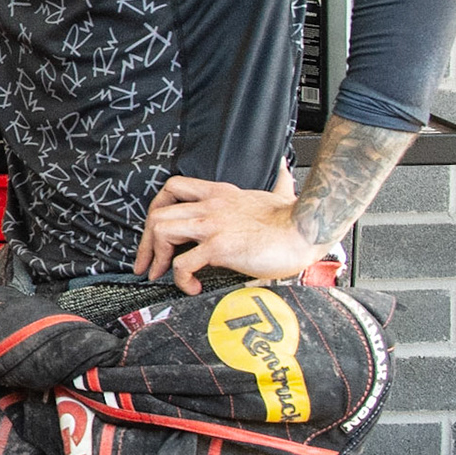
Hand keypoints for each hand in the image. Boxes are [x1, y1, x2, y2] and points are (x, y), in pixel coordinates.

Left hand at [134, 170, 321, 293]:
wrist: (309, 229)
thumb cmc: (295, 218)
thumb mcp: (279, 192)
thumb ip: (277, 181)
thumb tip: (284, 168)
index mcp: (220, 193)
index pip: (172, 188)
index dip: (156, 209)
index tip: (155, 233)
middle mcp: (210, 206)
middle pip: (157, 213)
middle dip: (146, 242)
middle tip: (148, 264)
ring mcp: (213, 225)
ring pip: (161, 231)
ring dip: (156, 257)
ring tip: (163, 275)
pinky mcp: (220, 247)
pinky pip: (183, 263)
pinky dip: (180, 278)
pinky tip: (192, 287)